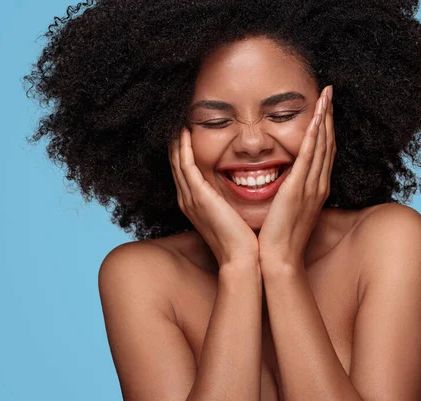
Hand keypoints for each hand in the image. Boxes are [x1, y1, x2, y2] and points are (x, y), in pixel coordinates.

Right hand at [169, 126, 258, 267]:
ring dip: (176, 141)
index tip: (188, 133)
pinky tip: (183, 132)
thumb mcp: (233, 215)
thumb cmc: (243, 240)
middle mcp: (188, 200)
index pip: (185, 172)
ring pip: (177, 162)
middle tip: (179, 121)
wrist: (243, 259)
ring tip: (178, 122)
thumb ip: (230, 201)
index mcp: (196, 204)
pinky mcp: (199, 196)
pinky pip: (185, 165)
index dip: (184, 152)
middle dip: (176, 143)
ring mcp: (191, 198)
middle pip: (176, 164)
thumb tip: (243, 188)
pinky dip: (182, 148)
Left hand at [258, 85, 335, 270]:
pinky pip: (310, 156)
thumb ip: (290, 192)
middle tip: (329, 92)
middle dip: (328, 116)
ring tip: (326, 96)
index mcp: (315, 188)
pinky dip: (315, 135)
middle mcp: (318, 184)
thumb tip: (284, 180)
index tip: (323, 108)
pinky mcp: (299, 189)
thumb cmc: (279, 238)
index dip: (325, 128)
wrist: (278, 259)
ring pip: (322, 145)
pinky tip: (317, 118)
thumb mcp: (288, 209)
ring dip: (324, 118)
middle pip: (327, 143)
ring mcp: (311, 186)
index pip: (323, 151)